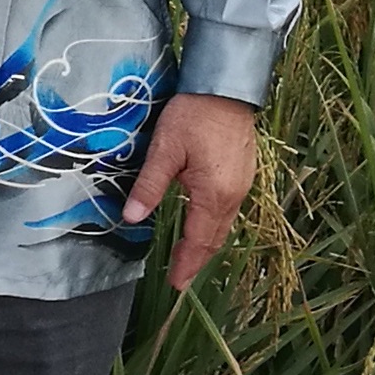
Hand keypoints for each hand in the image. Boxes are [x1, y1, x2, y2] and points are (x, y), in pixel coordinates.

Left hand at [121, 91, 260, 290]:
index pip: (198, 241)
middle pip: (214, 238)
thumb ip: (149, 186)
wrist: (226, 89)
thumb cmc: (194, 116)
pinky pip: (229, 210)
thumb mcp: (165, 150)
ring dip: (206, 243)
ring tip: (189, 256)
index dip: (186, 264)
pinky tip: (203, 223)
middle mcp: (233, 196)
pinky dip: (214, 225)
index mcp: (214, 196)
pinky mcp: (243, 173)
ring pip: (223, 224)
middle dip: (196, 259)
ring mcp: (242, 184)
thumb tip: (131, 218)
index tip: (176, 284)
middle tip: (180, 277)